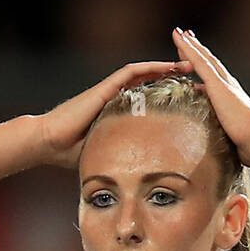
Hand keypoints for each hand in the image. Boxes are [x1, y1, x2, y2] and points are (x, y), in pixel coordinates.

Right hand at [38, 60, 192, 169]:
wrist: (50, 142)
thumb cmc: (73, 153)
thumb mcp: (108, 157)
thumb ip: (123, 161)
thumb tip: (140, 185)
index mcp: (121, 112)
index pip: (151, 100)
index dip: (171, 99)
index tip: (192, 101)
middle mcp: (119, 97)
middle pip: (152, 83)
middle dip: (175, 80)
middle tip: (199, 80)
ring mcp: (112, 90)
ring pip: (146, 73)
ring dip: (168, 68)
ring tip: (190, 67)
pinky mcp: (106, 87)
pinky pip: (131, 72)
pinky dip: (150, 67)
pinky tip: (167, 65)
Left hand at [171, 29, 249, 168]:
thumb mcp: (235, 141)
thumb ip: (228, 141)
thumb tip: (227, 154)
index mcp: (232, 99)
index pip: (215, 81)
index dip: (206, 71)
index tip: (197, 64)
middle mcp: (228, 86)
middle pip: (210, 64)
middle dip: (198, 52)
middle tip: (188, 38)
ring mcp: (223, 83)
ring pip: (202, 58)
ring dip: (190, 45)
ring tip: (179, 33)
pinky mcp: (216, 83)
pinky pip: (198, 61)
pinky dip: (188, 48)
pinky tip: (179, 37)